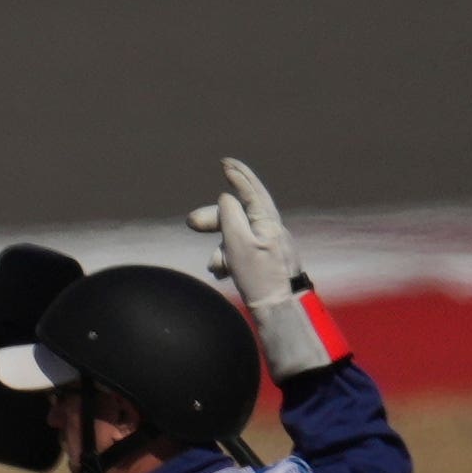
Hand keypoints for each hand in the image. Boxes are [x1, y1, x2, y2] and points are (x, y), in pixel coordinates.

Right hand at [189, 158, 338, 378]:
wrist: (280, 309)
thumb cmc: (260, 277)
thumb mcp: (239, 243)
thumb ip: (229, 216)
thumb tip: (226, 197)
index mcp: (267, 222)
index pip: (252, 191)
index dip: (238, 176)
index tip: (225, 163)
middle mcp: (270, 230)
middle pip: (237, 215)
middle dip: (214, 220)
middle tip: (191, 223)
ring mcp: (268, 246)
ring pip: (235, 237)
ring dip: (219, 250)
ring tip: (216, 268)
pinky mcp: (264, 261)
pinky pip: (240, 253)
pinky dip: (227, 260)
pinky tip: (223, 273)